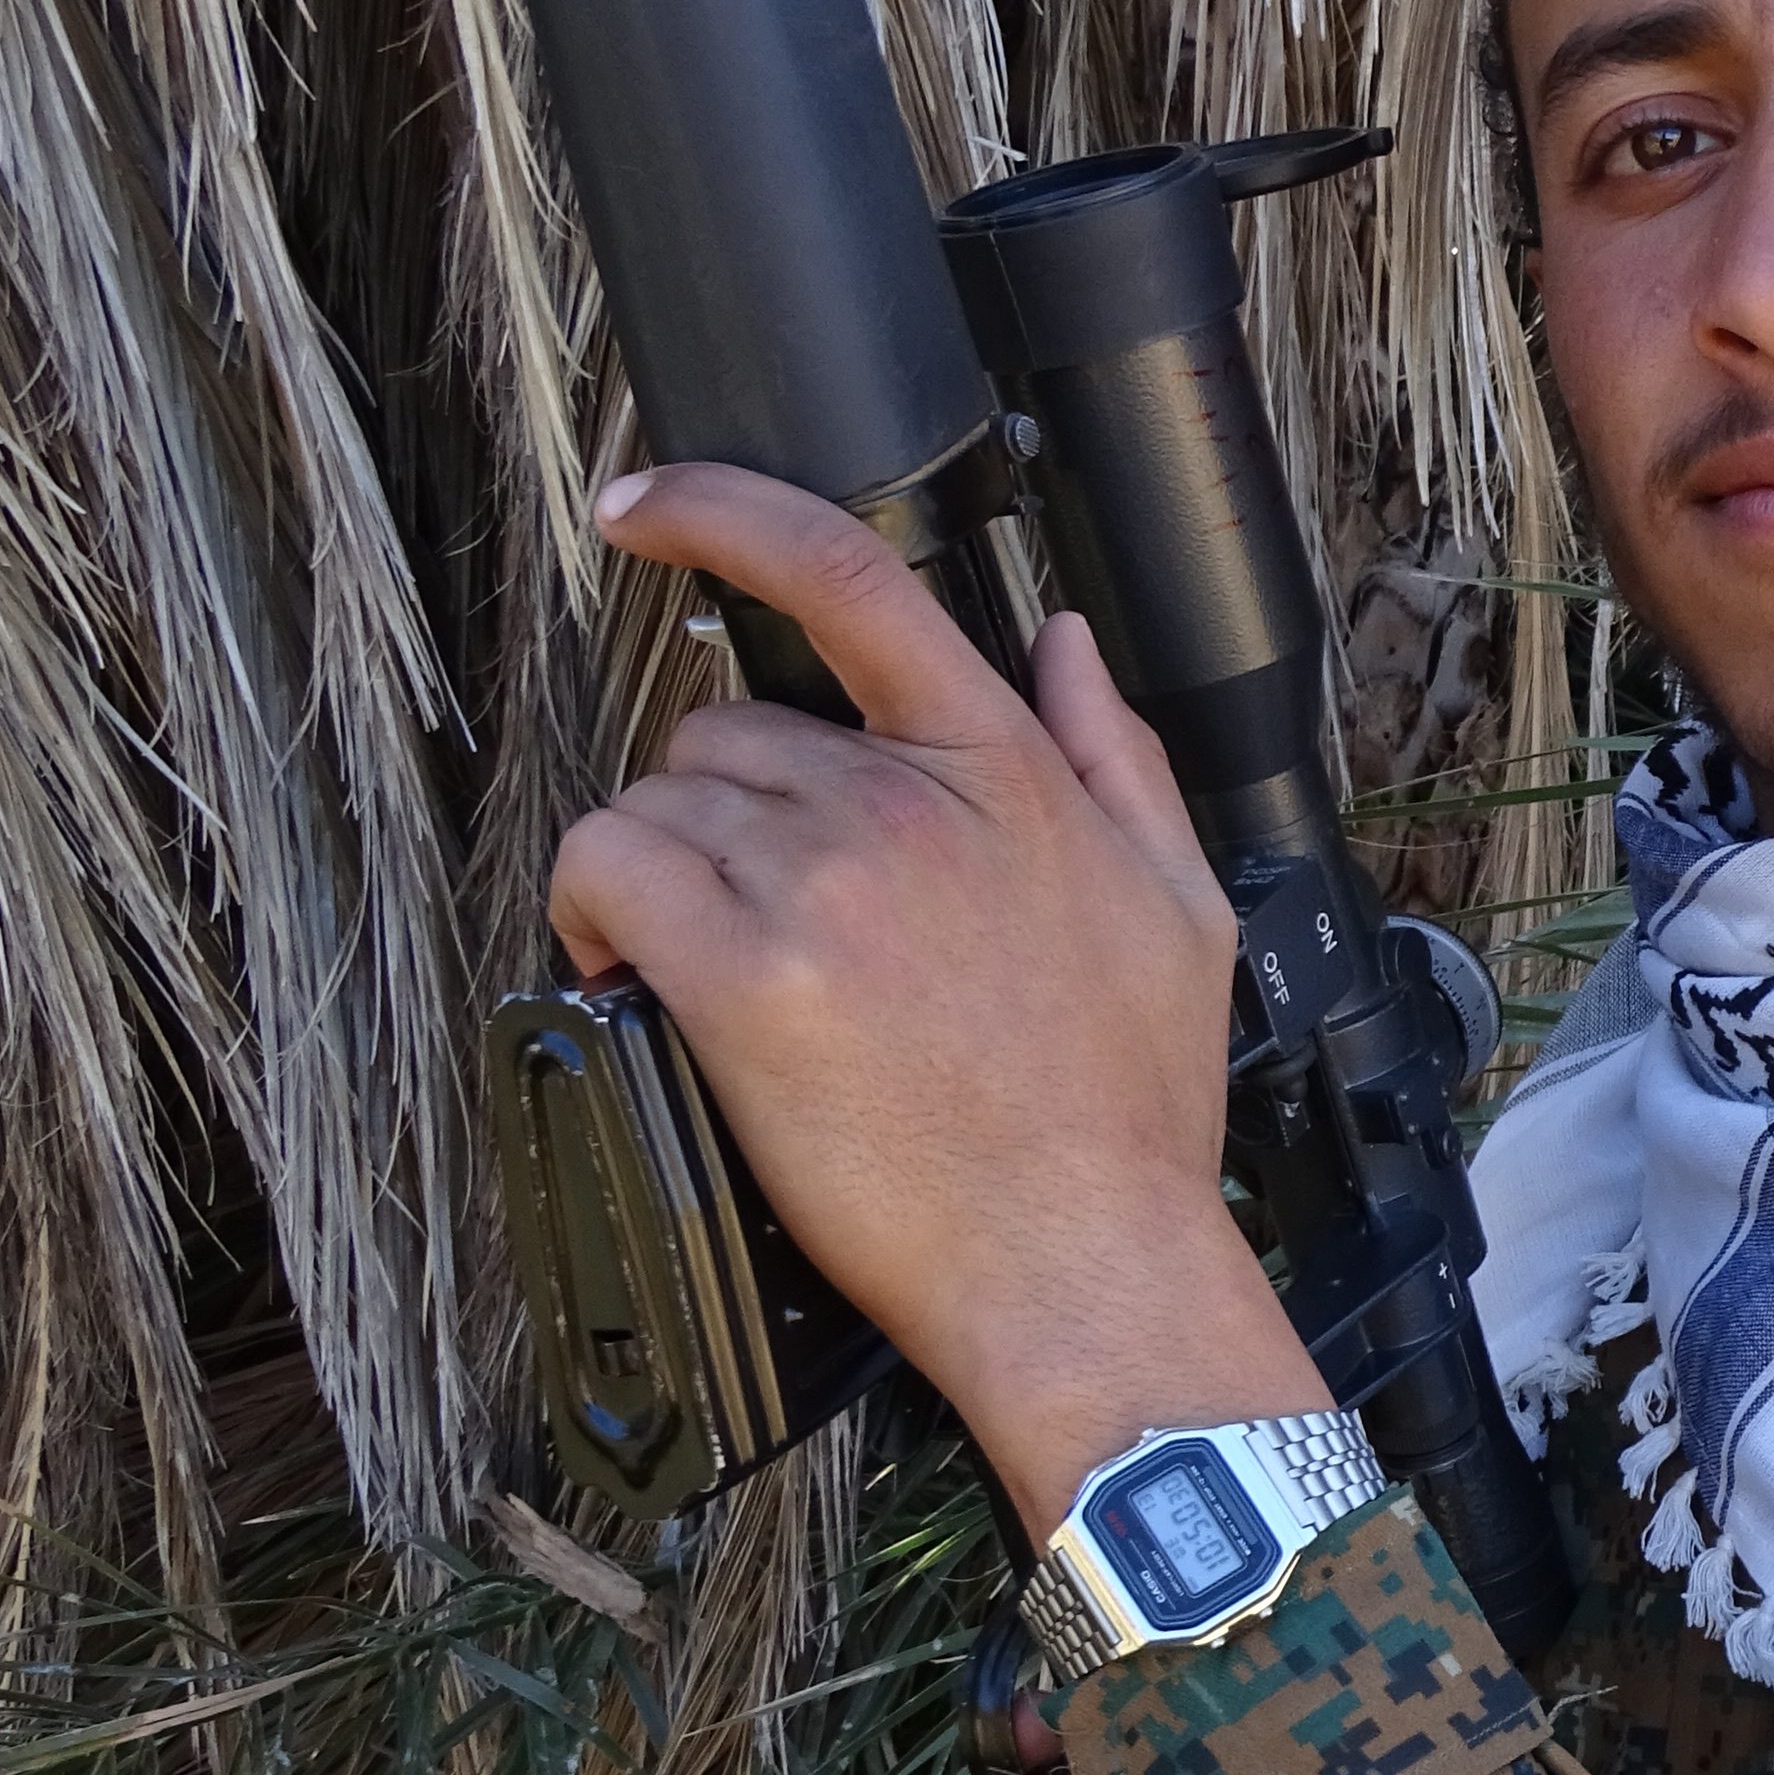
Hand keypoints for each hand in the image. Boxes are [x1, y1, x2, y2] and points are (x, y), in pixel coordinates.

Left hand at [548, 464, 1325, 1524]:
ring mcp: (823, 881)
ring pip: (661, 804)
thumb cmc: (1130, 1119)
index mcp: (1003, 771)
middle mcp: (905, 803)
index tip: (644, 505)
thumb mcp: (1179, 911)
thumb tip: (1062, 640)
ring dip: (665, 876)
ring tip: (709, 971)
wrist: (1086, 1269)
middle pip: (728, 730)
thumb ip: (1114, 756)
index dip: (724, 511)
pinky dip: (595, 912)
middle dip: (727, 816)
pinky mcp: (745, 974)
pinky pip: (607, 871)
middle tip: (765, 922)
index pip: (849, 577)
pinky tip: (632, 970)